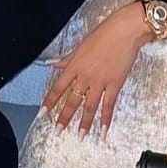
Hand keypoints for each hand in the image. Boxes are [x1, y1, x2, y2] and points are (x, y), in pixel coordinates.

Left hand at [40, 2, 153, 138]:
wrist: (124, 32)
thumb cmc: (103, 35)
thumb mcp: (80, 45)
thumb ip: (66, 58)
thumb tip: (52, 63)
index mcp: (74, 66)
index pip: (58, 88)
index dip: (49, 101)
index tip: (42, 113)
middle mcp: (84, 76)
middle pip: (72, 101)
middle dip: (64, 117)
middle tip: (58, 131)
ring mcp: (100, 82)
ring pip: (89, 106)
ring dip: (84, 123)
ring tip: (80, 136)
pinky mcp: (115, 84)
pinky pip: (108, 105)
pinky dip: (106, 118)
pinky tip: (103, 130)